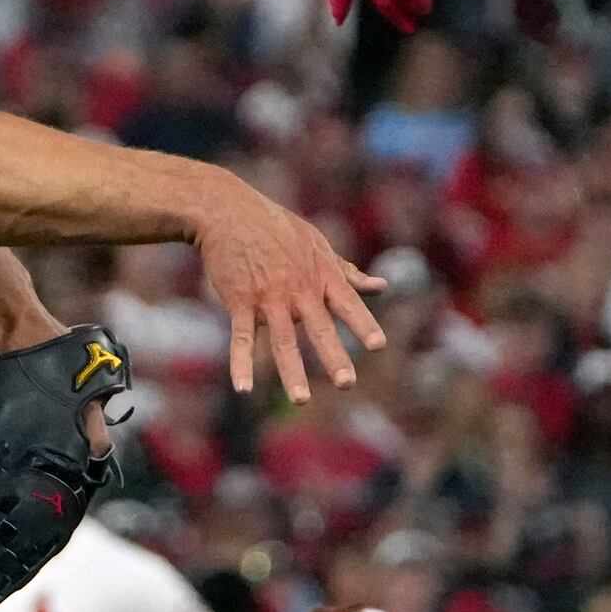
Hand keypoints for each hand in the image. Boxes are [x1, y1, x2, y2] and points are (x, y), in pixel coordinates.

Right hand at [185, 175, 388, 403]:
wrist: (229, 212)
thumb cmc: (277, 229)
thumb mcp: (317, 245)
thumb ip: (347, 272)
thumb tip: (381, 287)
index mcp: (321, 275)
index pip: (347, 304)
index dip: (362, 325)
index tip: (377, 345)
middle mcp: (298, 289)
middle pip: (319, 327)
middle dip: (333, 355)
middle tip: (346, 383)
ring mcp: (268, 297)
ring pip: (282, 339)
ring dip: (292, 371)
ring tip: (302, 399)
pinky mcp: (240, 301)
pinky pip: (242, 337)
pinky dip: (241, 363)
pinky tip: (243, 388)